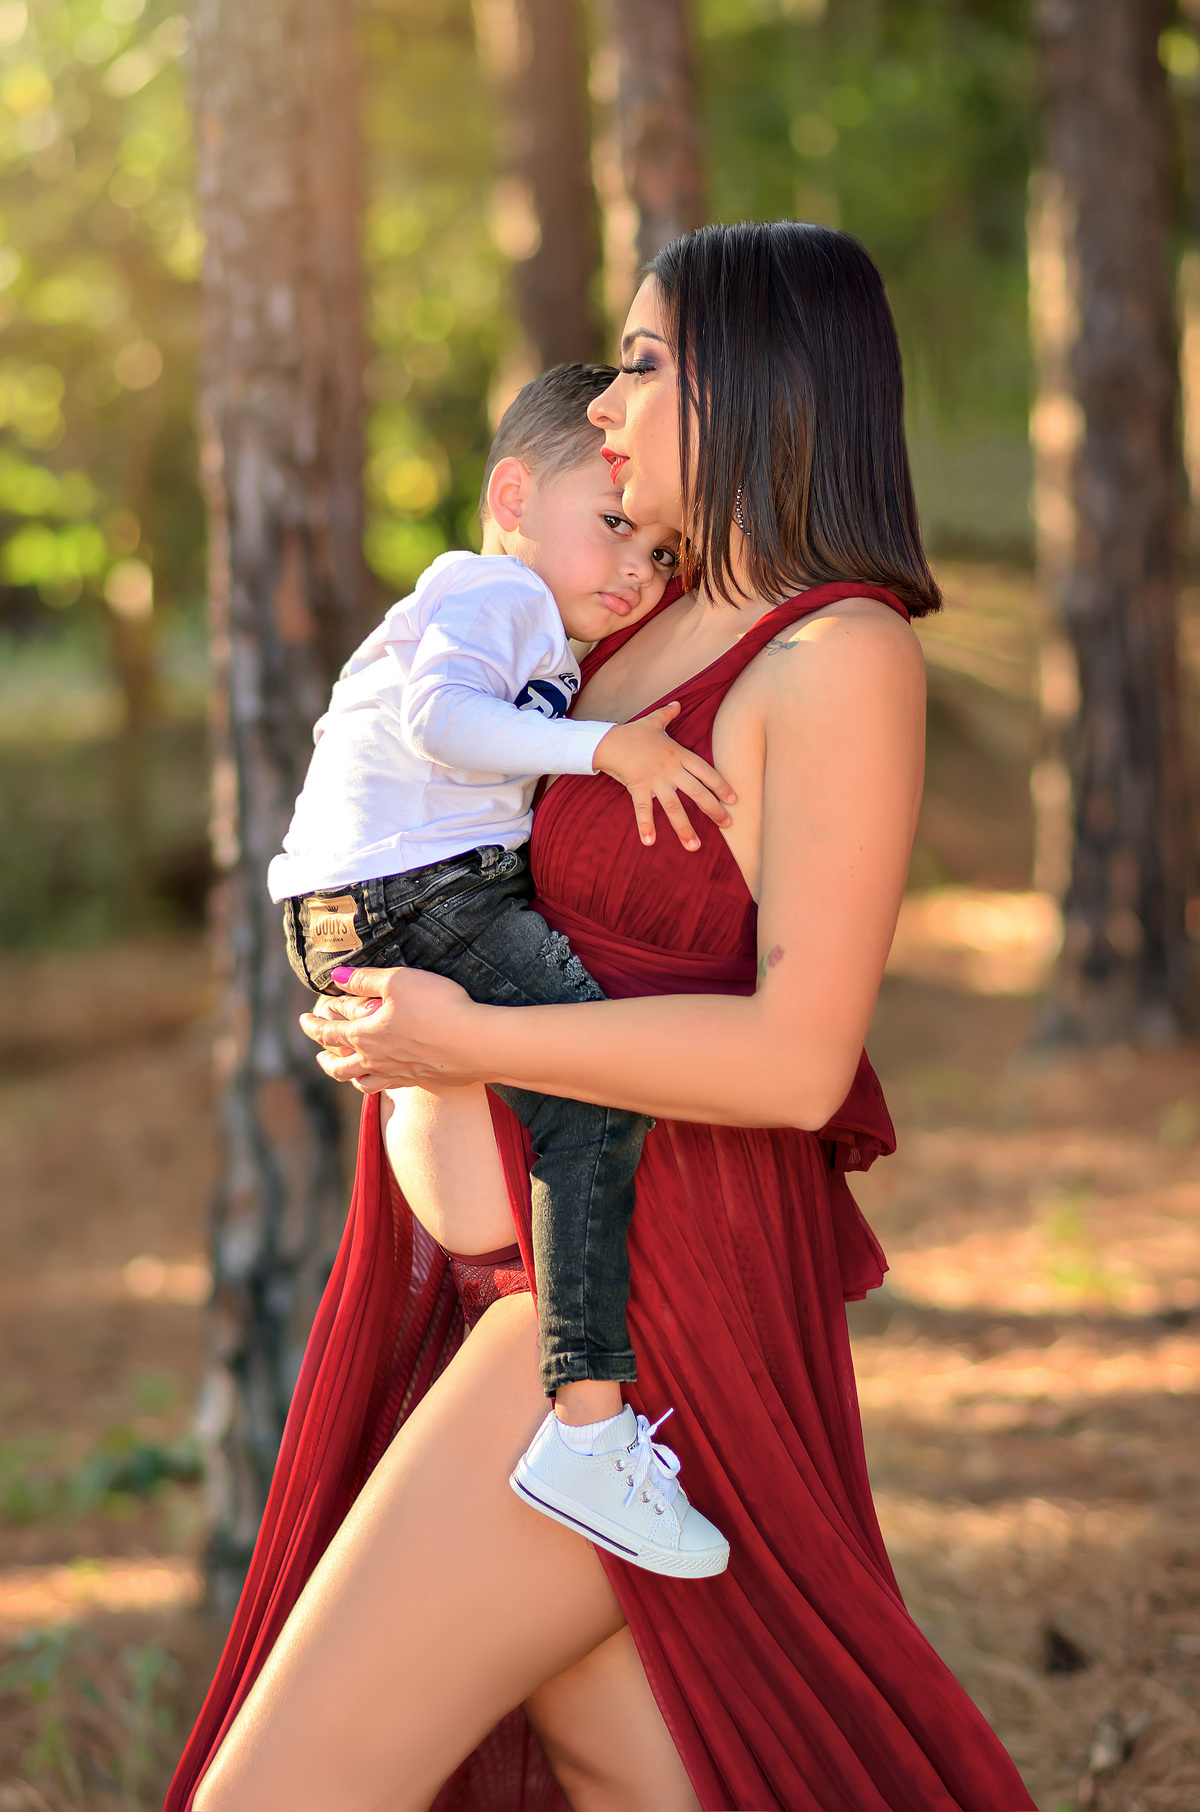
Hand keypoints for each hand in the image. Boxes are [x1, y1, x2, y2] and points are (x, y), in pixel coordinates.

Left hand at [298, 965, 486, 1092]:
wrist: (476, 1043)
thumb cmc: (438, 1007)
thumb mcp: (399, 981)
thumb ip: (365, 979)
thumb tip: (337, 976)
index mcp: (365, 1035)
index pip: (328, 1034)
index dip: (313, 1026)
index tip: (303, 1019)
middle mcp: (376, 1060)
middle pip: (339, 1067)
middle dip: (325, 1058)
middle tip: (318, 1053)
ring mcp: (398, 1074)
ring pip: (362, 1082)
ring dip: (347, 1076)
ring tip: (345, 1070)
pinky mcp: (421, 1080)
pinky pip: (388, 1087)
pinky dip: (377, 1083)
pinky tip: (384, 1076)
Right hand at [592, 702, 736, 850]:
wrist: (608, 740)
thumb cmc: (633, 732)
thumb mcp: (654, 721)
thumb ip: (668, 714)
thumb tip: (677, 703)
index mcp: (678, 755)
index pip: (706, 772)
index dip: (721, 785)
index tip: (733, 799)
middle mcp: (671, 770)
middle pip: (697, 792)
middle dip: (714, 810)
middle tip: (728, 824)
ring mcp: (655, 781)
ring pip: (674, 807)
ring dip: (685, 828)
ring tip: (695, 846)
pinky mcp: (638, 789)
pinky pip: (643, 810)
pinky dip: (646, 826)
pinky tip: (650, 842)